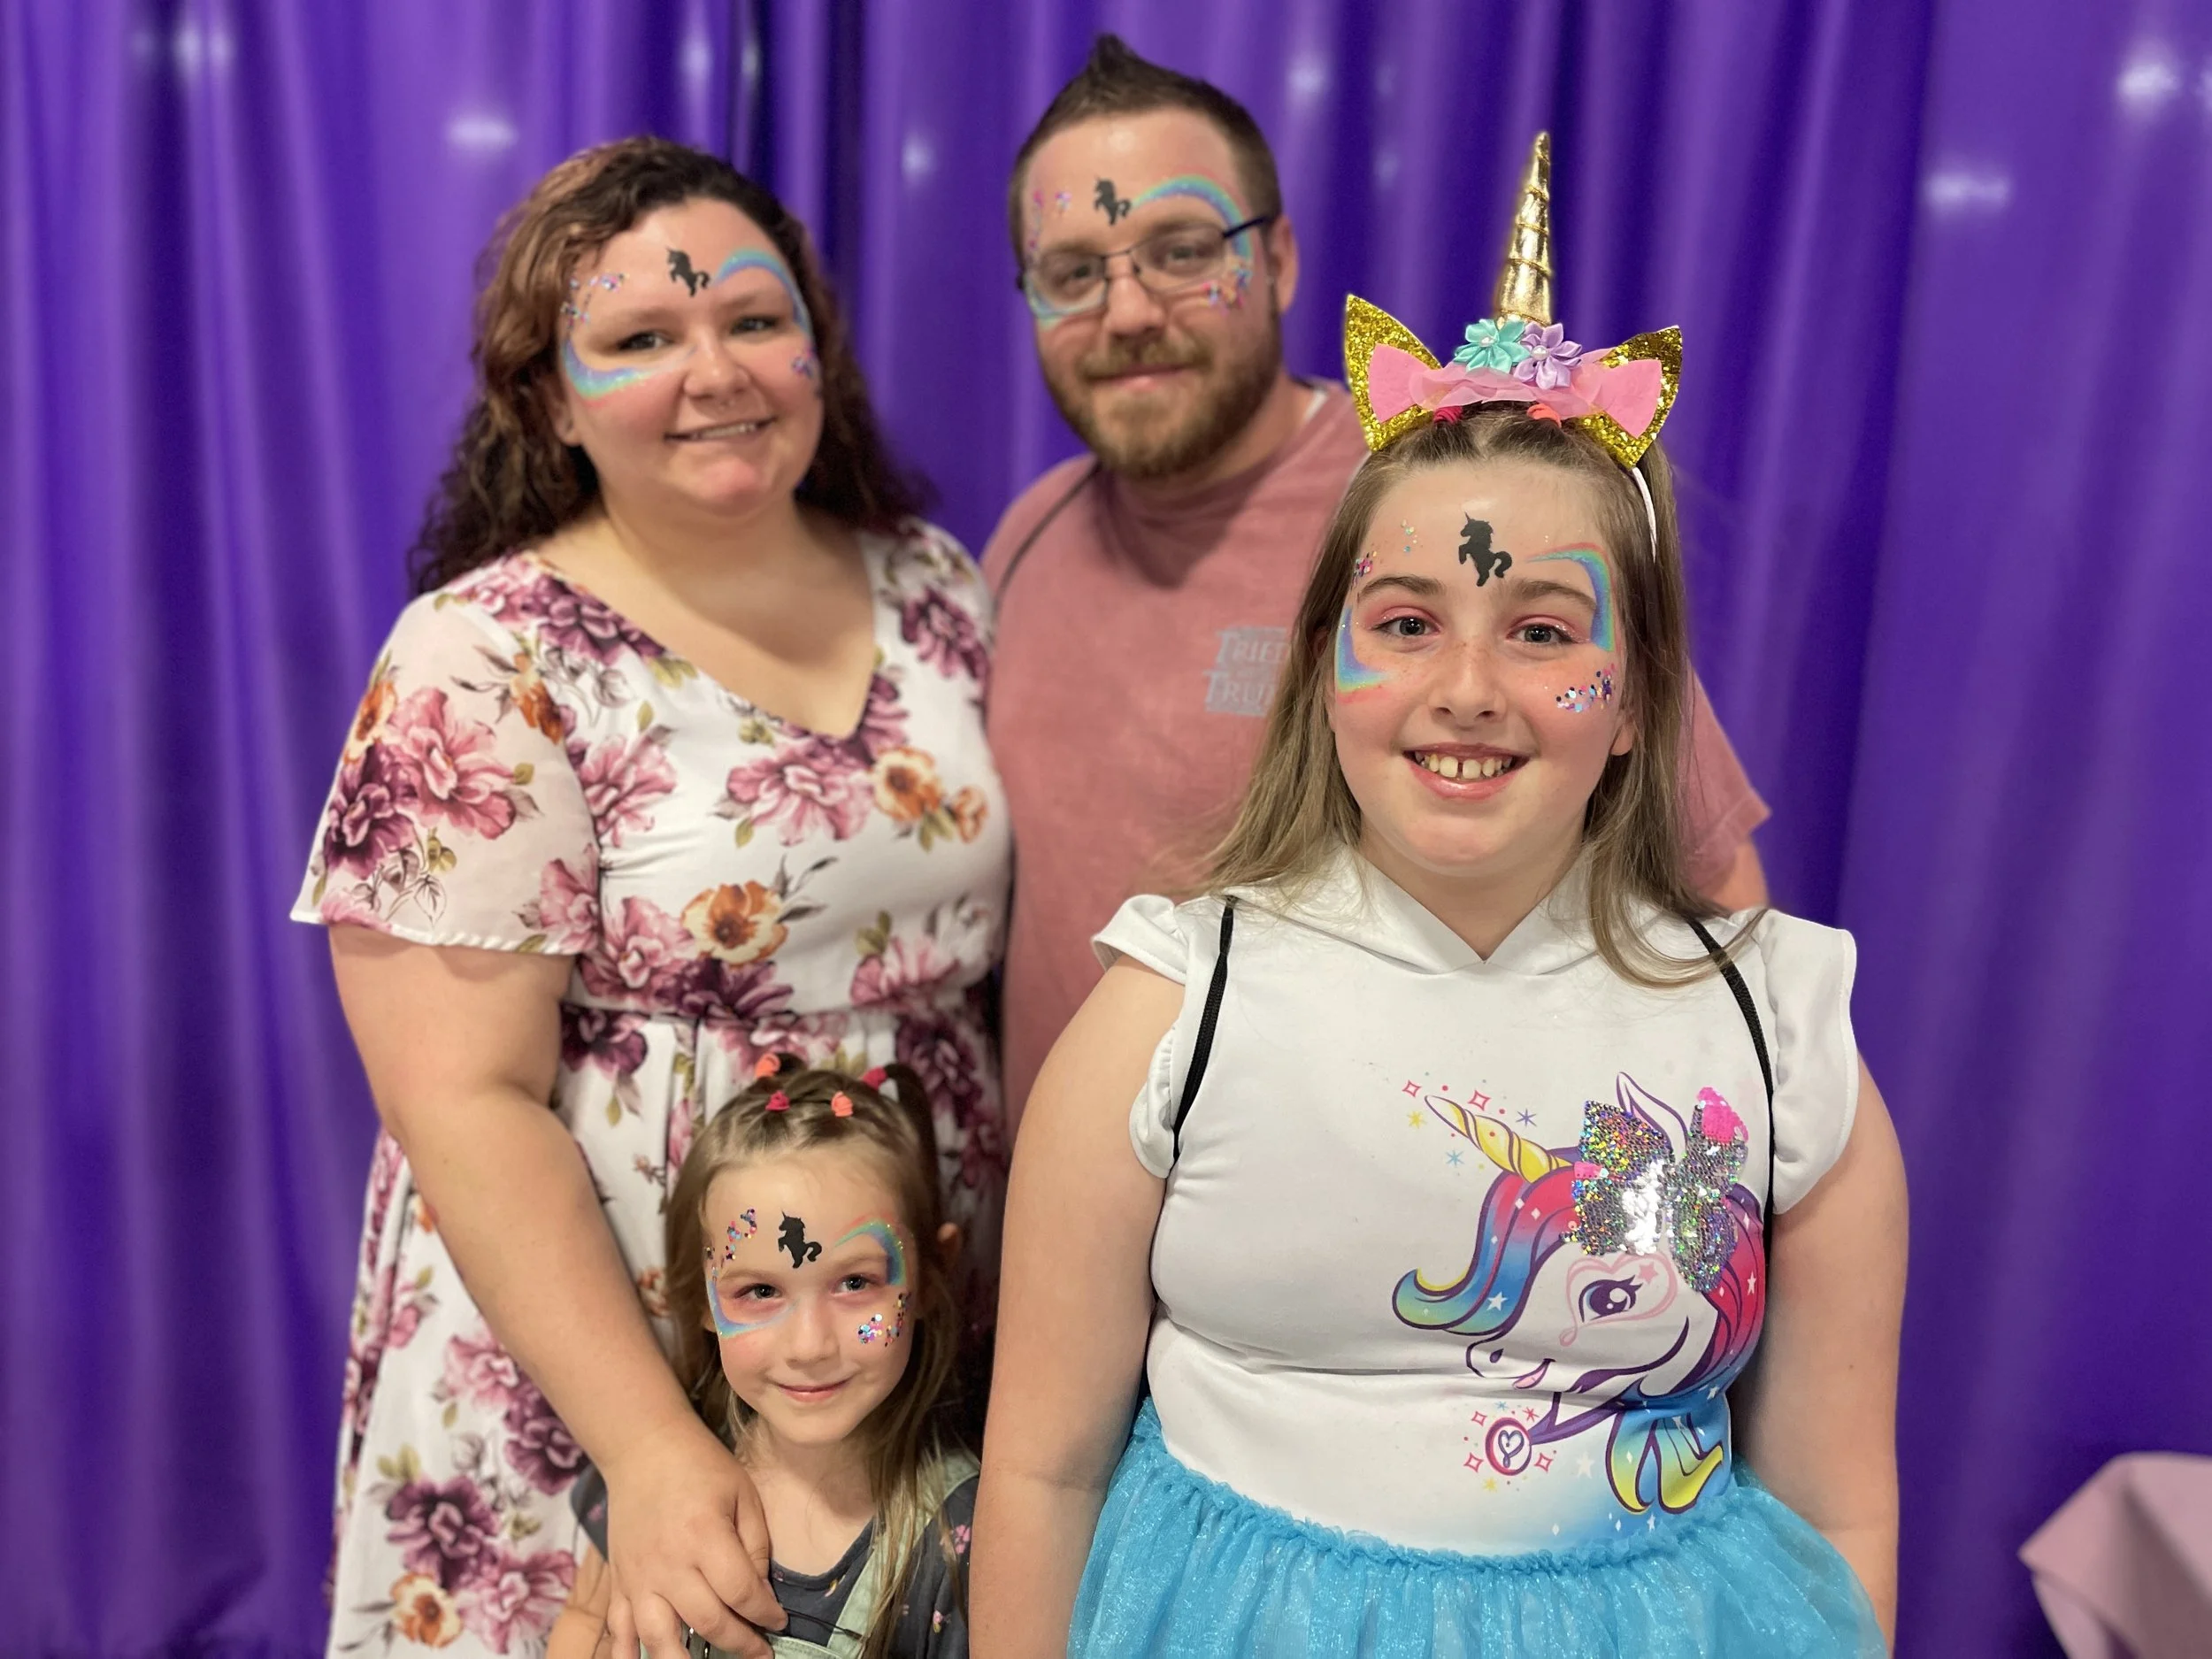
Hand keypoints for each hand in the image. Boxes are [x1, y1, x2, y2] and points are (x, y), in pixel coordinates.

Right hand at [600, 1413, 781, 1658]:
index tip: (778, 1622)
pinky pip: (619, 1630)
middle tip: (760, 1652)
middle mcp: (669, 1564)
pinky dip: (629, 1655)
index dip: (765, 1615)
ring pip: (659, 1638)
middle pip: (708, 1621)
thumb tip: (760, 1594)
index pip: (741, 1592)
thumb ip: (755, 1546)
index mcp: (705, 1537)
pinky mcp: (619, 1582)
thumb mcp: (743, 1494)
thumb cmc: (701, 1466)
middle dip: (740, 1643)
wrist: (643, 1448)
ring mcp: (638, 1577)